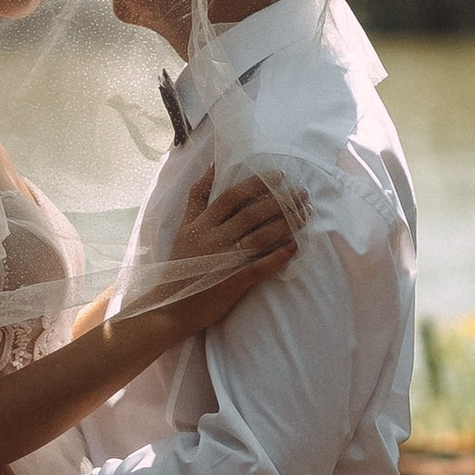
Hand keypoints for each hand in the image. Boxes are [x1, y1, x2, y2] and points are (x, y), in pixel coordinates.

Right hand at [153, 166, 303, 339]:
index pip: (233, 197)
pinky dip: (278, 257)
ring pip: (259, 237)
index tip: (280, 176)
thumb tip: (213, 166)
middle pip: (251, 214)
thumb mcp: (183, 228)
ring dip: (286, 224)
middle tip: (302, 193)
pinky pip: (259, 267)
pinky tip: (294, 246)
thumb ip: (197, 197)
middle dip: (280, 201)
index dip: (258, 184)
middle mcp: (212, 239)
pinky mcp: (232, 283)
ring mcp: (223, 261)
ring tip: (306, 214)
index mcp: (201, 225)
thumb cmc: (178, 267)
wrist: (169, 308)